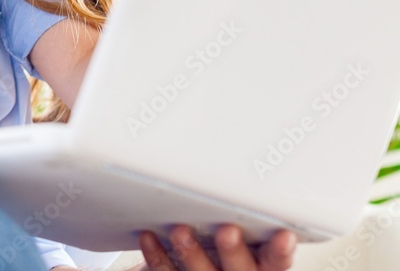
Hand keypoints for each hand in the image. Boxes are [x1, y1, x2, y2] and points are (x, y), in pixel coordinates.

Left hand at [138, 225, 295, 270]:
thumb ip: (243, 215)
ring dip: (191, 253)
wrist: (190, 269)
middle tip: (228, 231)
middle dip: (233, 252)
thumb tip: (237, 172)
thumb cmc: (219, 247)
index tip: (284, 236)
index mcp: (259, 265)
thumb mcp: (241, 233)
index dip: (280, 251)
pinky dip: (157, 255)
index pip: (276, 262)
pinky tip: (149, 236)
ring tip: (180, 231)